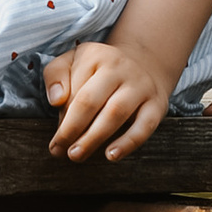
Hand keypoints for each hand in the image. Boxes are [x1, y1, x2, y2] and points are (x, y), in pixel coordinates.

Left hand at [43, 38, 174, 161]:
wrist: (145, 63)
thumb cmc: (99, 69)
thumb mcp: (73, 60)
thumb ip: (56, 75)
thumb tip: (56, 100)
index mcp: (95, 56)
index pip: (73, 89)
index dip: (62, 117)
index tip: (55, 141)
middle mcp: (119, 68)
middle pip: (90, 100)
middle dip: (71, 129)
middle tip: (60, 151)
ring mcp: (140, 86)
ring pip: (114, 113)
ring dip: (93, 137)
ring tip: (77, 155)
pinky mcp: (157, 105)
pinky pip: (144, 126)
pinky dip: (128, 143)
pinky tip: (111, 156)